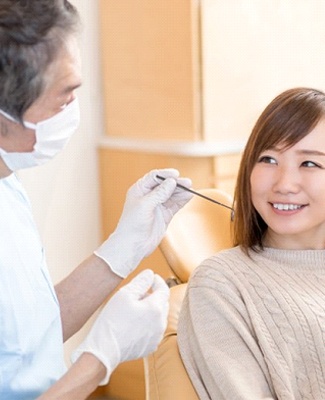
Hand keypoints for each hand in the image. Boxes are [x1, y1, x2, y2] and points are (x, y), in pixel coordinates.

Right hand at [71, 269, 168, 384]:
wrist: (104, 351)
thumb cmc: (113, 321)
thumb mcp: (125, 294)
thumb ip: (140, 282)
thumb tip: (150, 274)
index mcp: (156, 308)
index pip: (164, 289)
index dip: (157, 281)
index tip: (150, 278)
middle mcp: (161, 323)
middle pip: (162, 303)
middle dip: (153, 295)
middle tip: (137, 293)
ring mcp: (157, 336)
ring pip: (158, 316)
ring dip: (150, 309)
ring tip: (132, 309)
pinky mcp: (151, 346)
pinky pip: (153, 329)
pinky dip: (147, 323)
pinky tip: (132, 323)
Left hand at [94, 168, 191, 276]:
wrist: (133, 245)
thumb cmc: (132, 224)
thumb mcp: (145, 205)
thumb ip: (159, 193)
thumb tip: (171, 182)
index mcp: (140, 190)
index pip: (154, 177)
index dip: (165, 174)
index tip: (176, 174)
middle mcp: (149, 196)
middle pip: (165, 185)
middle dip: (176, 183)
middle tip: (187, 183)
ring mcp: (157, 206)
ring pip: (172, 195)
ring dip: (181, 192)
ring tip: (191, 189)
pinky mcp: (164, 215)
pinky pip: (175, 205)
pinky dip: (182, 201)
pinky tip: (189, 197)